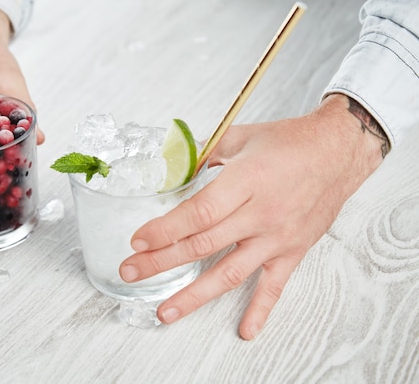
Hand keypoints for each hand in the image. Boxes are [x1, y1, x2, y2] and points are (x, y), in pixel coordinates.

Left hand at [119, 94, 384, 338]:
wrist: (337, 152)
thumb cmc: (289, 142)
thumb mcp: (240, 137)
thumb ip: (204, 155)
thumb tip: (174, 169)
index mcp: (245, 182)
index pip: (198, 213)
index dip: (165, 230)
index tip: (138, 241)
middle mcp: (260, 214)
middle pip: (202, 245)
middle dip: (161, 261)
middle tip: (131, 272)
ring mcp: (276, 237)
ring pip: (229, 273)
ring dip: (193, 295)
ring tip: (164, 311)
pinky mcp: (292, 251)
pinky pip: (274, 286)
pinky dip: (260, 310)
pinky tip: (245, 330)